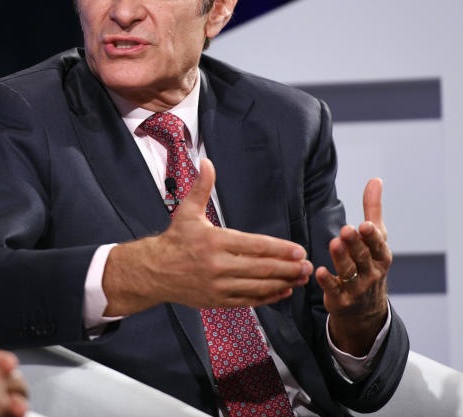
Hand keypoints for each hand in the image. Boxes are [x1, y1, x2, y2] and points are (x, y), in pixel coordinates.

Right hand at [103, 158, 312, 315]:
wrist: (154, 271)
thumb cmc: (175, 240)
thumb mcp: (187, 211)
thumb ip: (202, 187)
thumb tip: (206, 162)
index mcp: (214, 241)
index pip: (255, 246)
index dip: (279, 249)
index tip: (299, 250)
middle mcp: (218, 265)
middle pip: (261, 268)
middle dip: (288, 268)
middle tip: (308, 266)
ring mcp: (218, 285)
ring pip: (258, 286)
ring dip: (283, 283)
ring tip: (301, 278)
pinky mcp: (217, 300)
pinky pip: (248, 300)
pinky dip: (268, 297)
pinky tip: (282, 291)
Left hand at [315, 177, 391, 355]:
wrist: (366, 310)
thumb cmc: (370, 264)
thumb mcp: (375, 239)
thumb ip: (373, 210)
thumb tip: (375, 180)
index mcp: (381, 257)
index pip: (378, 246)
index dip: (372, 237)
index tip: (366, 225)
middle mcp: (371, 273)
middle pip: (363, 257)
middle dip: (356, 244)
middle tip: (347, 230)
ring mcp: (357, 288)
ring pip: (348, 272)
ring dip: (341, 258)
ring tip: (334, 243)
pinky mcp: (340, 299)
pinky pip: (334, 290)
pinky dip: (327, 281)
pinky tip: (318, 270)